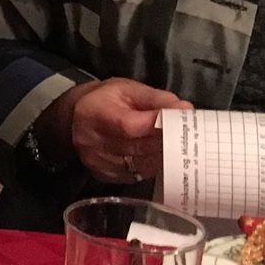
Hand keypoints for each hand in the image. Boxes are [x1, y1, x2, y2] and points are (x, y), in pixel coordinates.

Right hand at [43, 79, 184, 184]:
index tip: (180, 120)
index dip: (157, 126)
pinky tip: (159, 157)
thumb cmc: (106, 99)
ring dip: (163, 157)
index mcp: (94, 112)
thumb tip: (184, 109)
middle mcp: (91, 140)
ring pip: (141, 165)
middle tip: (189, 137)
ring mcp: (96, 161)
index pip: (129, 125)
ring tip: (178, 147)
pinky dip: (152, 167)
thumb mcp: (128, 89)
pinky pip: (136, 175)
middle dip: (167, 142)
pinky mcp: (103, 175)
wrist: (76, 117)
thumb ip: (157, 99)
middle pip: (139, 148)